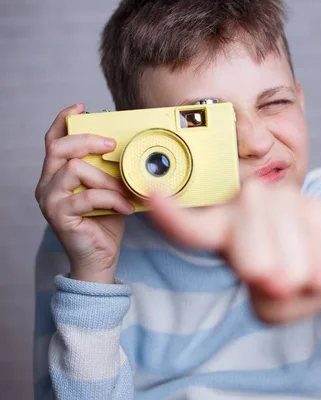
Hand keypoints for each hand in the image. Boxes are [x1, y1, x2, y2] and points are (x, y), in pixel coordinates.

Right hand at [35, 104, 134, 283]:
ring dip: (105, 178)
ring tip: (123, 191)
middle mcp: (47, 184)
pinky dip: (111, 199)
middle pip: (59, 148)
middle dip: (88, 140)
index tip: (80, 106)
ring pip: (74, 170)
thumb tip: (125, 145)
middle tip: (112, 144)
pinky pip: (86, 196)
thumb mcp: (110, 188)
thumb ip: (109, 169)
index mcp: (57, 174)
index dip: (63, 120)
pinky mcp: (59, 216)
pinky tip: (125, 207)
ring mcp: (50, 200)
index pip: (53, 141)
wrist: (101, 257)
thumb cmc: (106, 222)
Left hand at [147, 179, 320, 323]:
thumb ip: (271, 306)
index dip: (173, 215)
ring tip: (310, 263)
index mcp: (229, 226)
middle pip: (252, 265)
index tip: (153, 195)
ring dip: (306, 283)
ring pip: (291, 271)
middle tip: (284, 275)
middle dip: (272, 283)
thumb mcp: (279, 304)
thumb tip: (277, 283)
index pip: (194, 227)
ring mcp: (289, 201)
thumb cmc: (302, 268)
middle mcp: (253, 204)